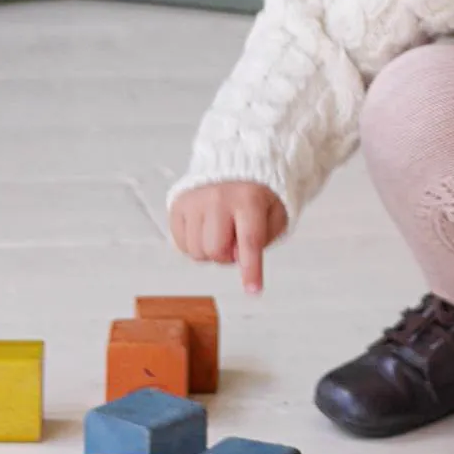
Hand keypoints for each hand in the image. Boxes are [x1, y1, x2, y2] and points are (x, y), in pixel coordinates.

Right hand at [168, 182, 287, 294]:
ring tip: (220, 231)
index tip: (253, 290)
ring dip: (210, 251)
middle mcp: (218, 197)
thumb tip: (239, 257)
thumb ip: (264, 238)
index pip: (249, 241)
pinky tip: (205, 228)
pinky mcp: (178, 203)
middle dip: (227, 255)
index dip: (251, 270)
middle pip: (216, 251)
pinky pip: (181, 243)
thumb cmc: (256, 194)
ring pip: (196, 251)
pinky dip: (194, 243)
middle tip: (234, 241)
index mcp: (248, 198)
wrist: (234, 163)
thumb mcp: (275, 212)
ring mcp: (194, 200)